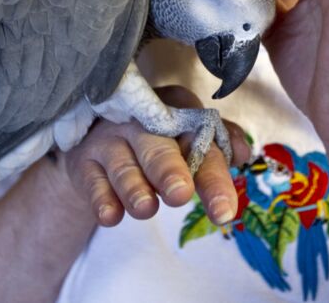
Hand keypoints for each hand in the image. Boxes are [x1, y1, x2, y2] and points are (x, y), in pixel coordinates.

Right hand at [62, 86, 250, 226]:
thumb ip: (218, 144)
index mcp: (176, 113)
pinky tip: (111, 216)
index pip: (200, 144)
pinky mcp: (83, 161)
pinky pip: (91, 180)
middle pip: (158, 148)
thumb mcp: (188, 135)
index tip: (224, 211)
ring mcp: (109, 140)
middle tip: (180, 194)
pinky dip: (100, 198)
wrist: (99, 134)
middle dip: (169, 170)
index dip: (213, 177)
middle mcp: (141, 123)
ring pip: (123, 166)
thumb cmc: (158, 136)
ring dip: (135, 187)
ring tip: (147, 209)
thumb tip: (244, 153)